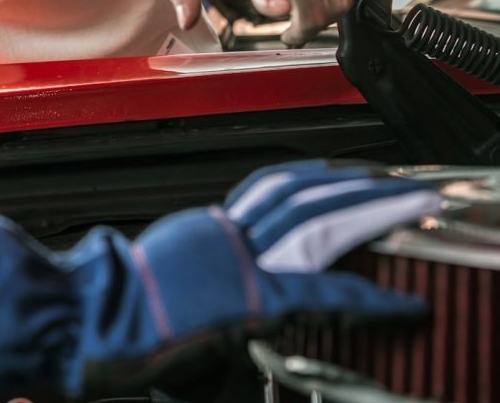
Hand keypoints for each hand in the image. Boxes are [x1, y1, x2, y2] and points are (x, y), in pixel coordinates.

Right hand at [0, 160, 438, 399]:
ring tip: (415, 207)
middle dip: (358, 184)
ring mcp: (238, 261)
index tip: (350, 181)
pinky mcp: (250, 299)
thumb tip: (226, 311)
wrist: (84, 318)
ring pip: (319, 221)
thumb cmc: (107, 316)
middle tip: (405, 181)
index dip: (318, 183)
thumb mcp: (166, 289)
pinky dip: (369, 297)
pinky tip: (405, 303)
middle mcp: (226, 233)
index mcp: (207, 231)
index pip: (274, 191)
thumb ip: (205, 287)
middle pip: (304, 191)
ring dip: (372, 211)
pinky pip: (323, 293)